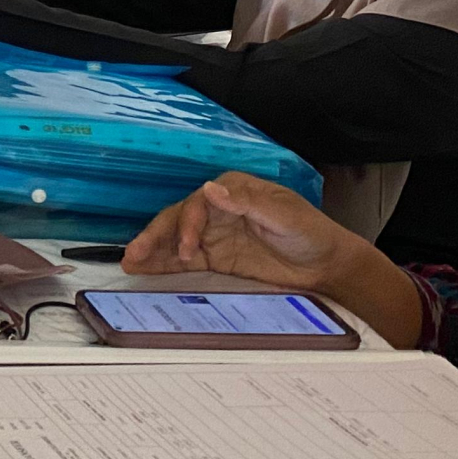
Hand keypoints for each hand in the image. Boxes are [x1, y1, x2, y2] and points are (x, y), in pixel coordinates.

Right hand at [125, 173, 431, 347]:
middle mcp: (217, 210)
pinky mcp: (217, 258)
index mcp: (232, 190)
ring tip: (129, 263)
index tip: (187, 249)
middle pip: (178, 220)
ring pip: (175, 240)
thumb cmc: (310, 232)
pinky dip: (164, 264)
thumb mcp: (283, 215)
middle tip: (134, 253)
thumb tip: (208, 188)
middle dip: (155, 236)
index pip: (197, 204)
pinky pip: (184, 260)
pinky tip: (144, 270)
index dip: (187, 225)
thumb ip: (245, 203)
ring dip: (153, 250)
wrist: (328, 265)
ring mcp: (215, 235)